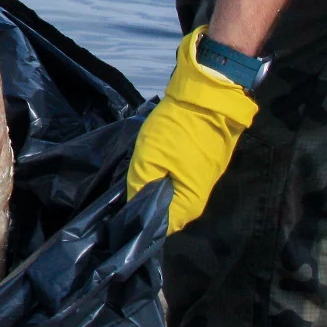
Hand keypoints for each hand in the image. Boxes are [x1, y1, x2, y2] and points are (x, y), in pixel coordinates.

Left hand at [126, 27, 260, 230]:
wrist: (209, 99)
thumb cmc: (177, 131)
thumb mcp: (148, 158)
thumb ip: (139, 187)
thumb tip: (133, 208)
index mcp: (187, 206)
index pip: (158, 227)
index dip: (136, 220)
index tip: (117, 211)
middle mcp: (197, 202)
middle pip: (164, 212)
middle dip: (143, 204)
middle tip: (122, 191)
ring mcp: (202, 184)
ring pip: (170, 196)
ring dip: (153, 189)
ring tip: (134, 178)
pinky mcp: (202, 169)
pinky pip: (177, 182)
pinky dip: (163, 178)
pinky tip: (151, 167)